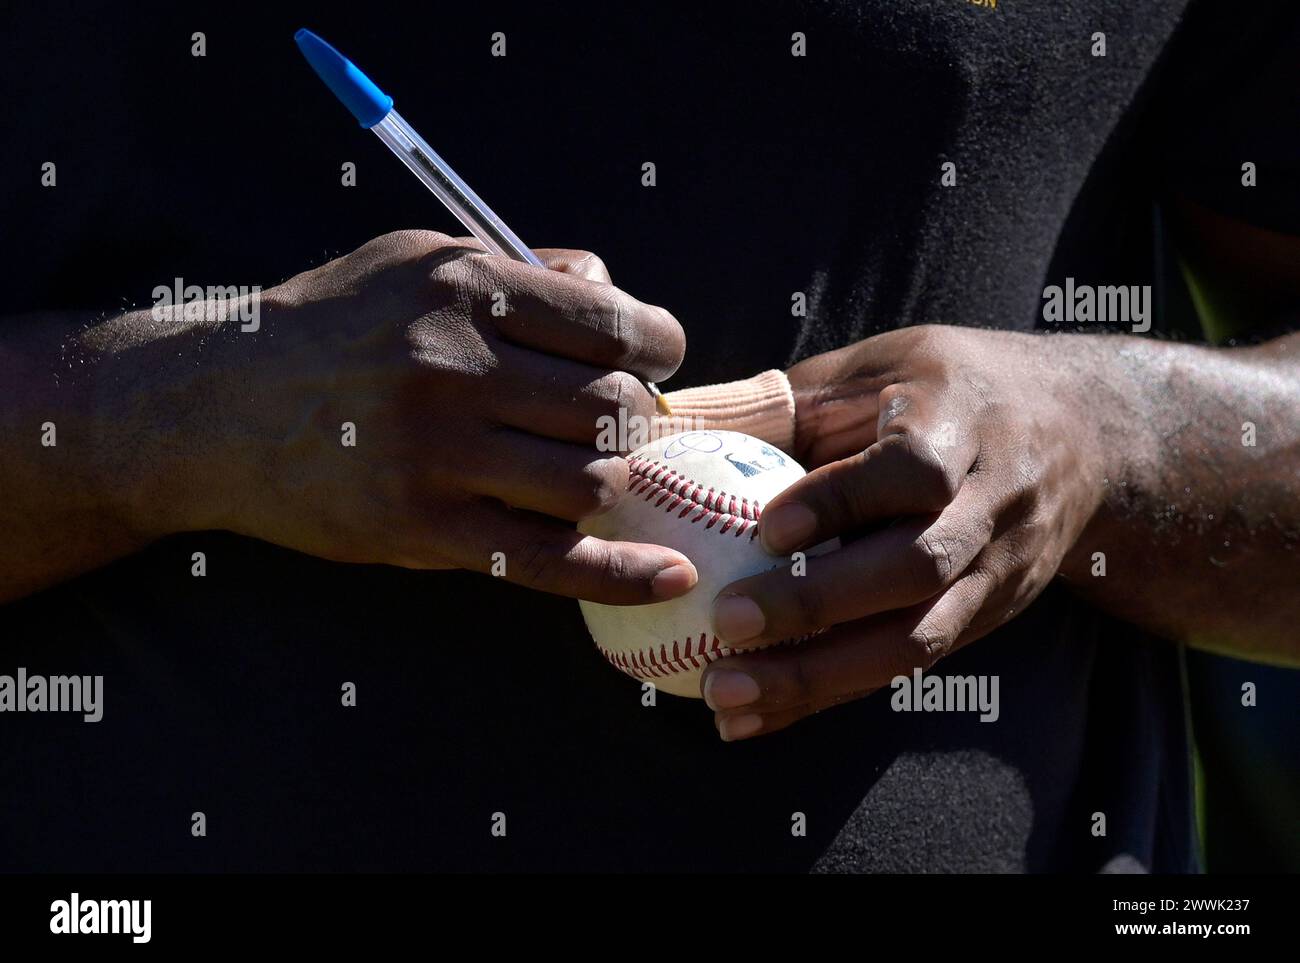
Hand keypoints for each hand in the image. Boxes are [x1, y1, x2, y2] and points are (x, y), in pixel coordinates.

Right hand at [87, 230, 694, 602]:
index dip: (657, 347)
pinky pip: (546, 561)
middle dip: (635, 419)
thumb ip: (520, 268)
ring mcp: (436, 454)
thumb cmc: (332, 325)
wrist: (217, 406)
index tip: (652, 360)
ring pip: (591, 484)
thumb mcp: (417, 259)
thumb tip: (614, 292)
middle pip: (615, 410)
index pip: (616, 326)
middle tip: (611, 422)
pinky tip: (668, 576)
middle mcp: (454, 368)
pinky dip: (618, 575)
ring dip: (605, 481)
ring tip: (577, 467)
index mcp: (466, 290)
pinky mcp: (420, 527)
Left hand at [700, 325, 1104, 738]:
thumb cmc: (945, 388)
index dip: (843, 500)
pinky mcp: (988, 619)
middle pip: (918, 567)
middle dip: (822, 602)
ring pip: (918, 638)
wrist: (1086, 436)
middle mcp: (994, 502)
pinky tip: (753, 716)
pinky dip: (828, 695)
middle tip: (728, 624)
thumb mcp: (874, 366)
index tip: (766, 529)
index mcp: (964, 420)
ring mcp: (1000, 571)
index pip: (913, 469)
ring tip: (725, 694)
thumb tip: (658, 420)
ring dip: (820, 676)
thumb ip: (778, 399)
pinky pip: (907, 667)